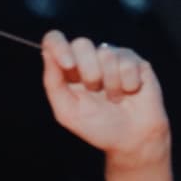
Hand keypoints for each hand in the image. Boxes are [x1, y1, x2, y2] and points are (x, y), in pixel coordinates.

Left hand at [40, 31, 169, 170]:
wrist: (131, 140)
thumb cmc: (97, 127)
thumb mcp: (67, 111)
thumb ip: (53, 82)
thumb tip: (46, 52)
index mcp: (68, 69)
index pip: (55, 41)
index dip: (58, 46)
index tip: (68, 65)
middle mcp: (89, 59)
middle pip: (81, 43)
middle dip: (88, 72)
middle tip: (95, 91)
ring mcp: (112, 57)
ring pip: (106, 53)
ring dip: (110, 83)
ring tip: (114, 97)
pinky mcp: (134, 61)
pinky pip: (128, 63)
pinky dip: (127, 84)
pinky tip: (129, 93)